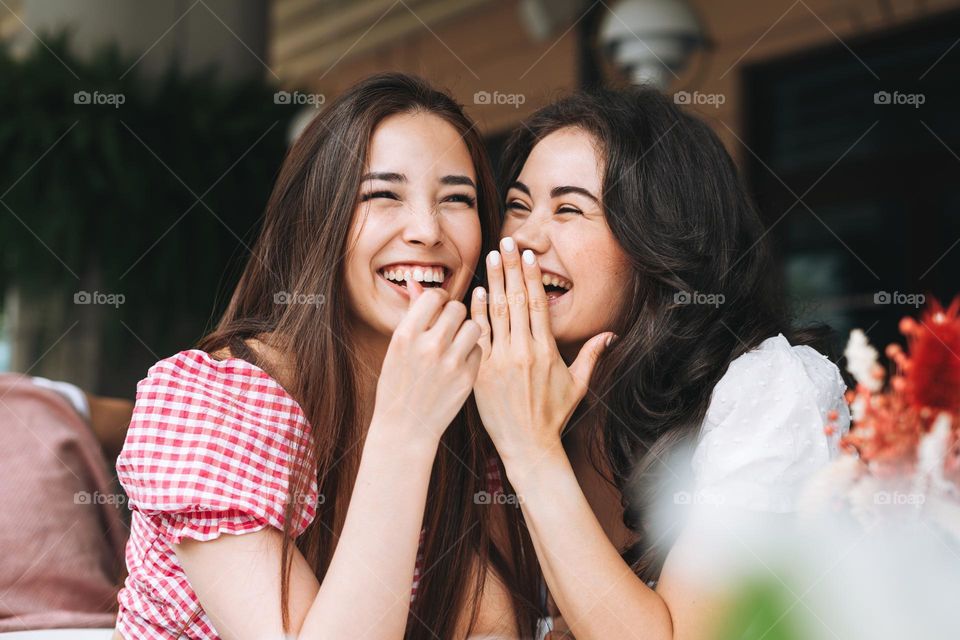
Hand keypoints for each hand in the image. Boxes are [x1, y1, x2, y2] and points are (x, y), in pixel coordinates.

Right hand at [371, 278, 482, 448]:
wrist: (404, 429)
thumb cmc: (398, 384)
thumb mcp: (397, 348)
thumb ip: (412, 315)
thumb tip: (416, 282)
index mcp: (406, 335)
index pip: (434, 296)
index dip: (439, 298)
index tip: (439, 307)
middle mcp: (429, 346)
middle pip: (458, 308)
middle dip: (454, 314)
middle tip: (448, 326)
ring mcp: (450, 363)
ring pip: (474, 326)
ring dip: (467, 330)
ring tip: (456, 342)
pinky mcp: (468, 378)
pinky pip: (479, 349)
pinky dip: (472, 352)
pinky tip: (460, 362)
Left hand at [470, 237, 612, 464]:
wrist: (528, 445)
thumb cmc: (553, 415)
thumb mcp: (578, 386)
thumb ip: (591, 356)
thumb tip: (610, 335)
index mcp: (547, 351)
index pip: (537, 304)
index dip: (531, 277)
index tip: (527, 255)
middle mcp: (524, 352)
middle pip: (516, 301)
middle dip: (510, 269)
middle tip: (505, 243)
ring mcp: (501, 361)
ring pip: (496, 314)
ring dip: (493, 283)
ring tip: (491, 258)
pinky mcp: (482, 372)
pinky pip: (479, 336)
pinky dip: (477, 313)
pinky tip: (476, 293)